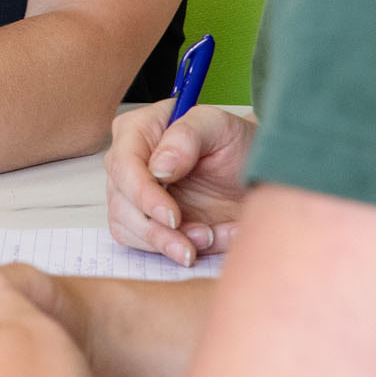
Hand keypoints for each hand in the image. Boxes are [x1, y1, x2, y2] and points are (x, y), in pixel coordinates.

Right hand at [104, 100, 254, 264]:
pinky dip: (179, 250)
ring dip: (169, 243)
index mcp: (138, 131)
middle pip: (121, 204)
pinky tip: (212, 237)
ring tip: (210, 237)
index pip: (123, 165)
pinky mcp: (148, 222)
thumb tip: (158, 167)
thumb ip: (187, 136)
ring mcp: (134, 196)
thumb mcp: (220, 126)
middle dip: (158, 230)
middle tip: (199, 237)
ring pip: (129, 230)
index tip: (173, 216)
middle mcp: (129, 164)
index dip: (143, 194)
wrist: (254, 172)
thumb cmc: (235, 143)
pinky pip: (149, 246)